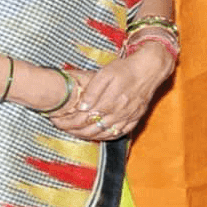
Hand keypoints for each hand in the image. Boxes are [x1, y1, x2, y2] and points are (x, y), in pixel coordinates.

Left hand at [49, 47, 171, 140]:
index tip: (56, 120)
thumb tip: (81, 108)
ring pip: (104, 134)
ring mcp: (127, 118)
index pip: (83, 118)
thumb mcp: (106, 73)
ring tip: (74, 133)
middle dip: (73, 131)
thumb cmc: (126, 69)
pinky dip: (106, 137)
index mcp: (109, 102)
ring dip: (87, 136)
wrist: (150, 69)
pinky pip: (119, 134)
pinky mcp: (135, 118)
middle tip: (61, 127)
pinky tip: (99, 135)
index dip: (68, 122)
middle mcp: (118, 113)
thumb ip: (93, 91)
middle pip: (91, 129)